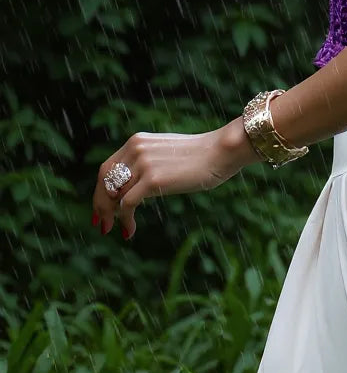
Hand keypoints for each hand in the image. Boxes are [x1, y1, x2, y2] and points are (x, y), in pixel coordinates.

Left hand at [91, 119, 257, 238]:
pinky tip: (130, 231)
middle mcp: (136, 149)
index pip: (107, 168)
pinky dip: (125, 221)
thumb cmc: (201, 155)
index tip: (101, 207)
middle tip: (102, 224)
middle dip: (100, 205)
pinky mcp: (152, 179)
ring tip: (116, 228)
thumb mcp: (167, 153)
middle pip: (104, 181)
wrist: (221, 151)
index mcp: (138, 141)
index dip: (100, 190)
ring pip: (114, 196)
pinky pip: (127, 205)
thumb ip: (148, 162)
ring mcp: (144, 164)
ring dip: (111, 216)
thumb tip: (134, 185)